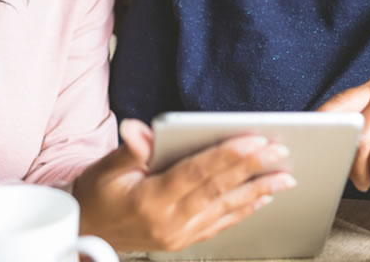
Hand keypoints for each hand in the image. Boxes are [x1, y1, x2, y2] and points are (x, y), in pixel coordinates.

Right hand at [73, 119, 297, 250]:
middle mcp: (169, 221)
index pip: (196, 172)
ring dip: (257, 191)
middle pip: (218, 189)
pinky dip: (244, 210)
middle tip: (279, 151)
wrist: (85, 233)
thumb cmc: (95, 197)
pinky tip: (264, 198)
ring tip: (285, 176)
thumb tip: (137, 129)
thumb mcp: (103, 169)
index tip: (254, 139)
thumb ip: (128, 150)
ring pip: (225, 209)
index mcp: (150, 199)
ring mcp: (179, 234)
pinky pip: (220, 224)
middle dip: (252, 168)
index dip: (227, 155)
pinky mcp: (184, 241)